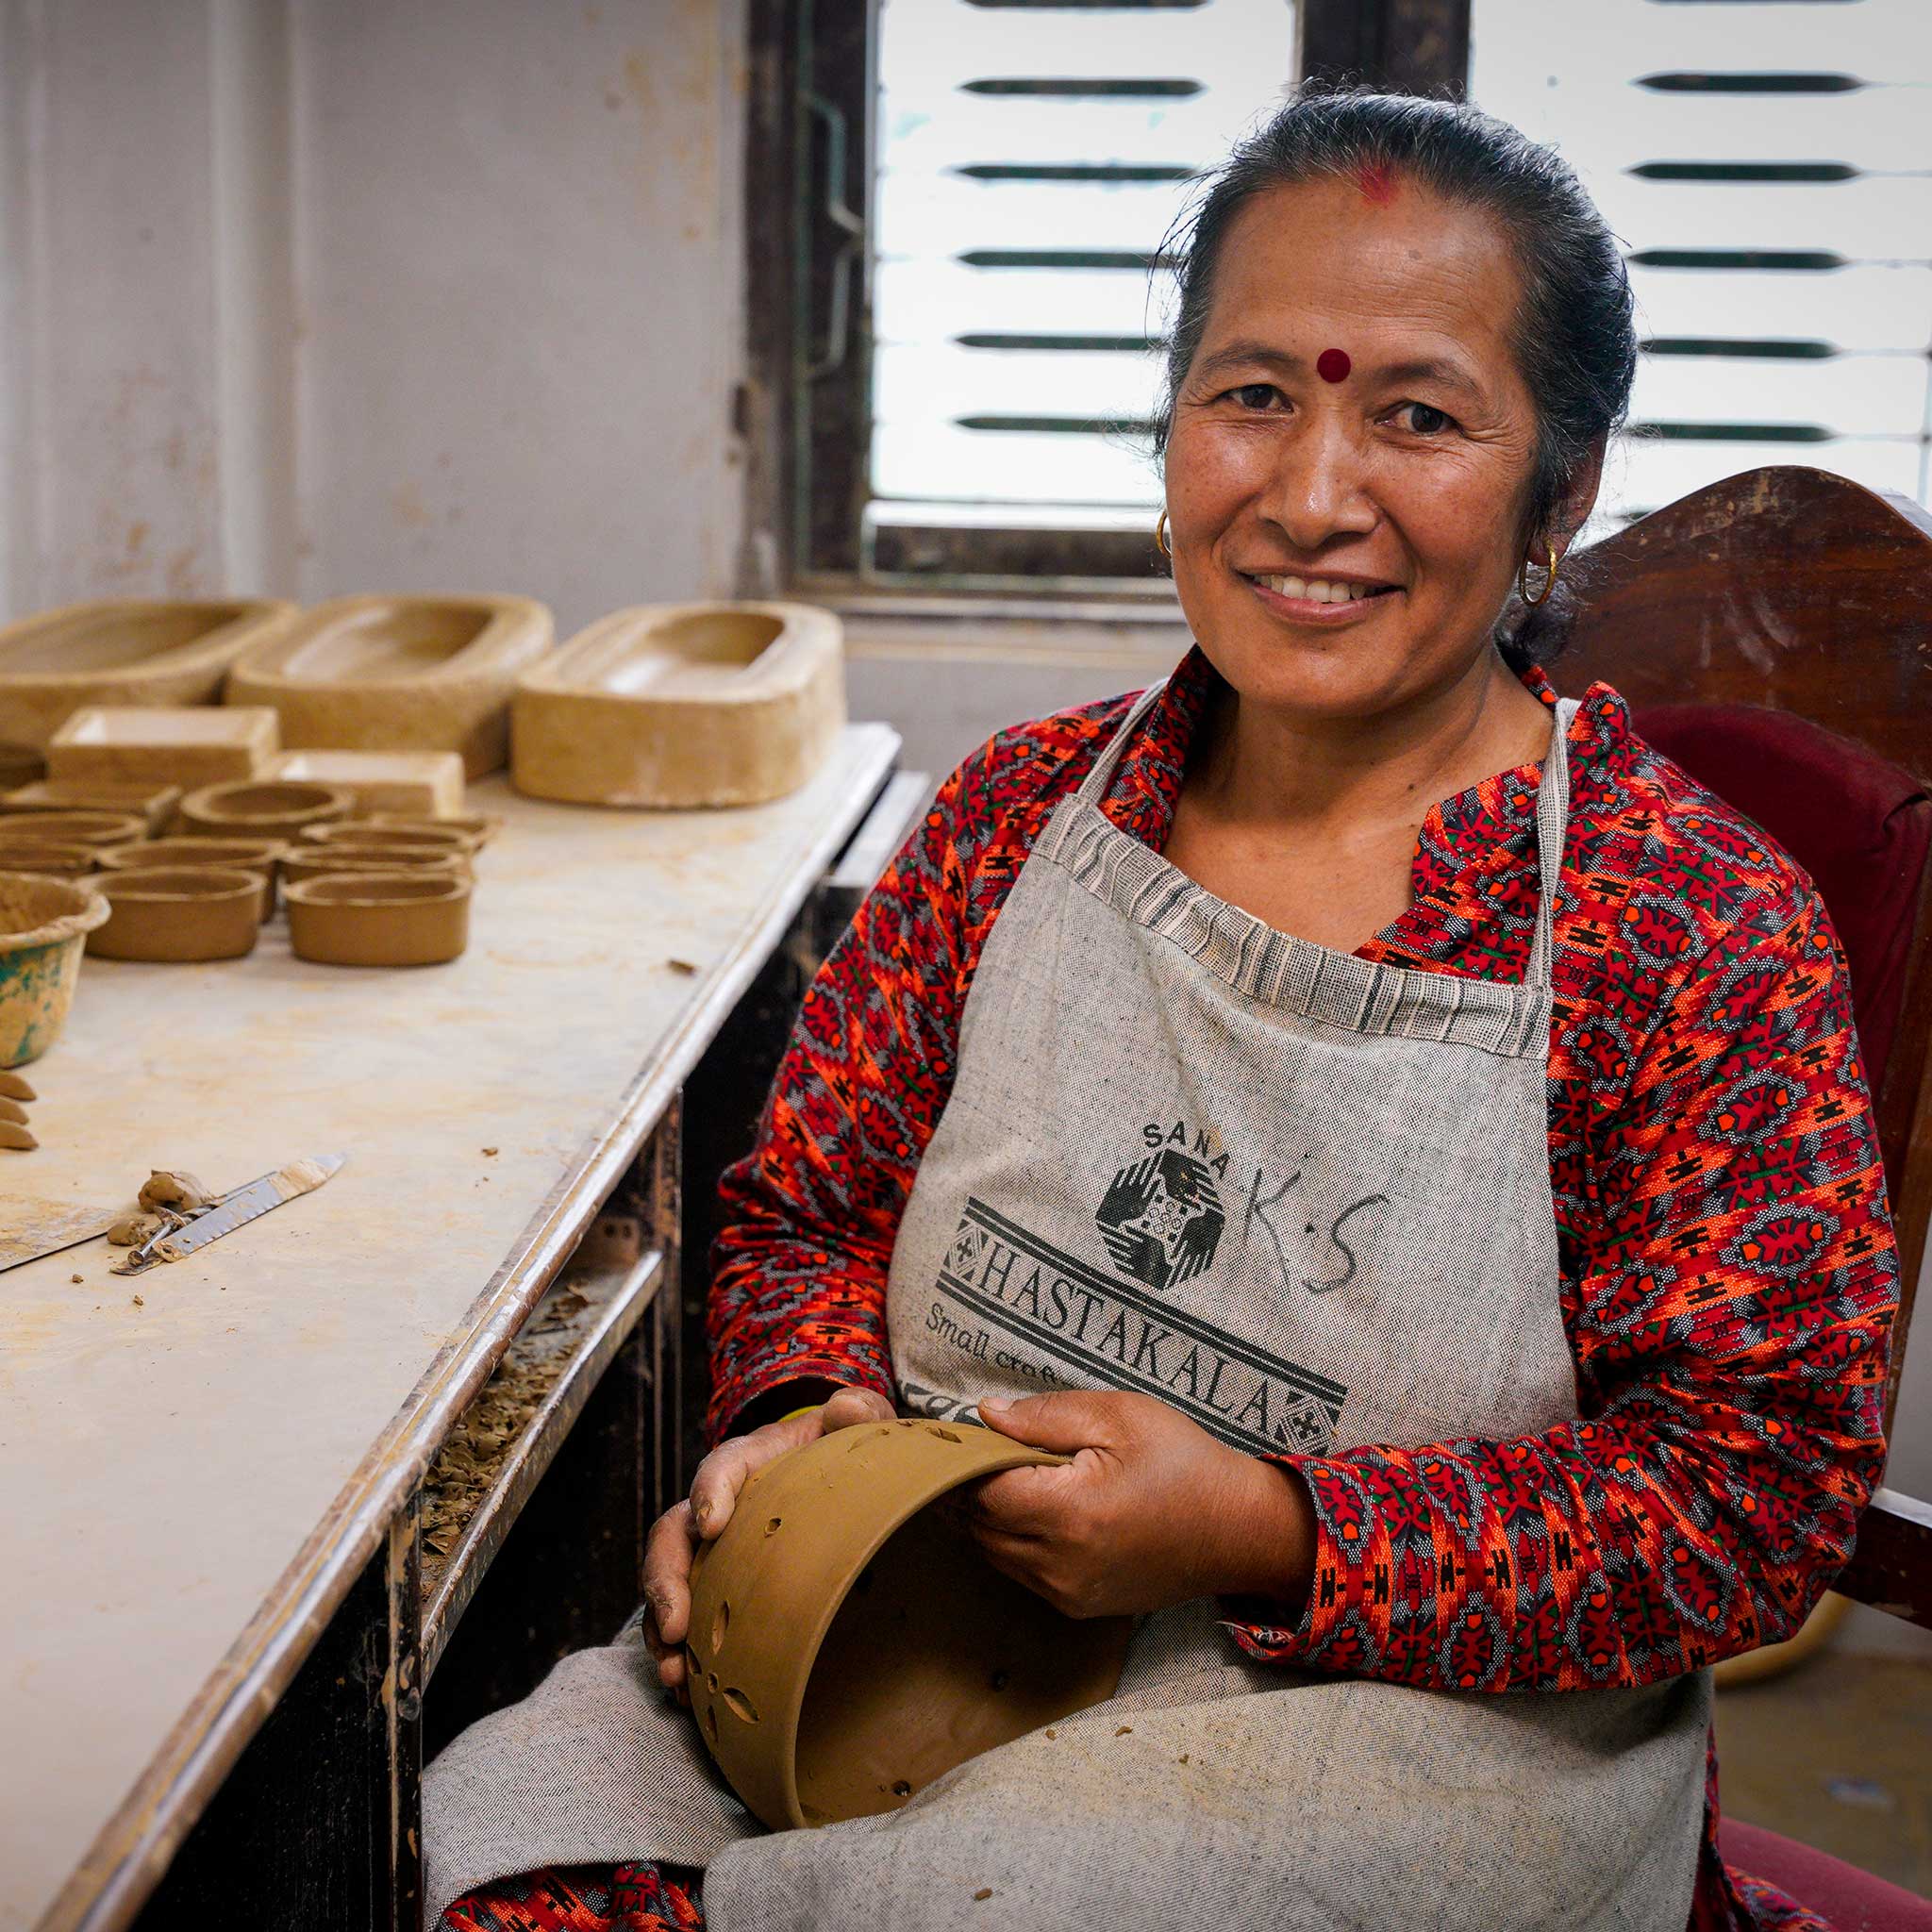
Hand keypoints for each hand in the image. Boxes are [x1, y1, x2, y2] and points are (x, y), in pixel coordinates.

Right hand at [642, 1383, 895, 1697]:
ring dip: (662, 1629)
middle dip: (664, 1580)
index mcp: (754, 1460)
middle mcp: (720, 1505)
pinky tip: (689, 1692)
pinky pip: (684, 1619)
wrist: (843, 1488)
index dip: (710, 1490)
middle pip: (673, 1534)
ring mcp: (713, 1552)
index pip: (722, 1466)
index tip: (711, 1524)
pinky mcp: (718, 1589)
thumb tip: (847, 1407)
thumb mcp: (862, 1428)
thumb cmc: (848, 1455)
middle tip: (676, 1627)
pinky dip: (680, 1655)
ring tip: (676, 1676)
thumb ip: (861, 1413)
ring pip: (668, 1584)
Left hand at [969, 1390, 1313, 1619]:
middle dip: (972, 1488)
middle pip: (978, 1526)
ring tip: (1012, 1475)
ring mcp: (1067, 1593)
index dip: (968, 1460)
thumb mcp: (1120, 1417)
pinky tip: (1036, 1508)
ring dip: (990, 1516)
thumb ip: (1046, 1416)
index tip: (969, 1433)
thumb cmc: (1184, 1464)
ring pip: (993, 1554)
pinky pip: (1020, 1572)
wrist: (1239, 1530)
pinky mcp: (1078, 1606)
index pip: (981, 1491)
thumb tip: (986, 1416)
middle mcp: (1060, 1565)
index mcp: (1069, 1514)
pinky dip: (1014, 1541)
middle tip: (987, 1449)